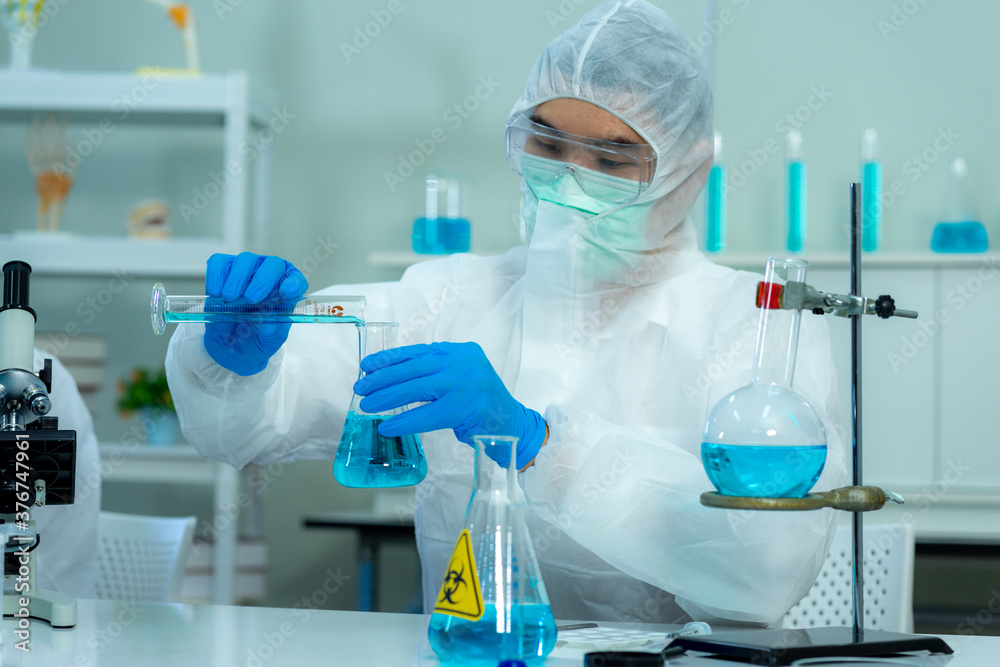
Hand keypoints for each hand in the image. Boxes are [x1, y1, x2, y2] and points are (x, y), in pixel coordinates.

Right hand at [202, 252, 307, 375]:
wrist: (230, 346)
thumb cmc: (256, 338)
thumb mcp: (268, 341)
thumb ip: (270, 332)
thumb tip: (265, 323)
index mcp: (287, 292)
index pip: (297, 280)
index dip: (294, 283)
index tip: (286, 293)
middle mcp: (269, 276)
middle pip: (273, 264)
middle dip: (262, 280)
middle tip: (251, 299)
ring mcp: (246, 271)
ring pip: (246, 260)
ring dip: (237, 278)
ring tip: (229, 298)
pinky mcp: (223, 271)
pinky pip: (219, 262)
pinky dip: (216, 275)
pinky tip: (215, 292)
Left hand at [354, 342, 545, 468]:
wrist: (514, 426)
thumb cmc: (481, 406)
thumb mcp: (459, 380)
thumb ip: (434, 374)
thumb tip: (391, 379)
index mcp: (460, 351)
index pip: (418, 352)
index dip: (389, 358)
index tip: (367, 365)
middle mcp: (464, 361)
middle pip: (414, 368)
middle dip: (383, 378)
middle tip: (360, 387)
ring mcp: (467, 382)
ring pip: (417, 387)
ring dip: (388, 397)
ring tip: (368, 405)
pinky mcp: (467, 406)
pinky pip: (428, 414)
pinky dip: (405, 421)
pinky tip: (388, 425)